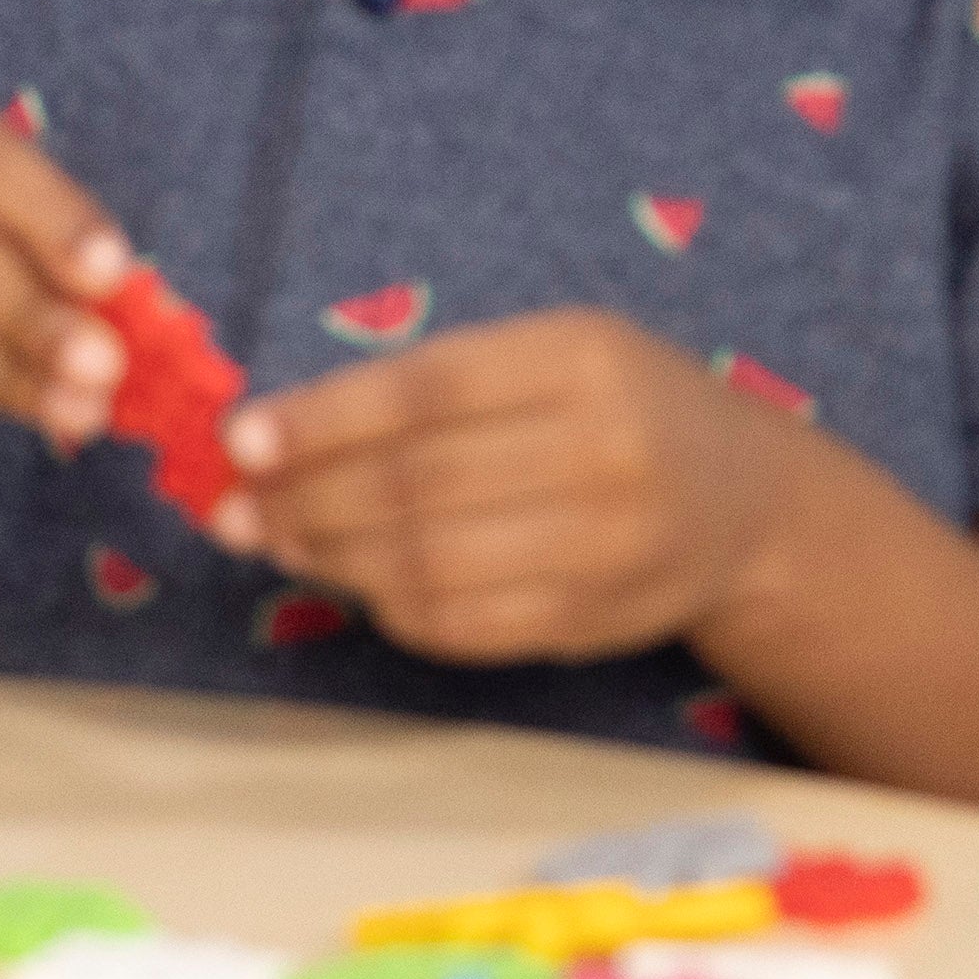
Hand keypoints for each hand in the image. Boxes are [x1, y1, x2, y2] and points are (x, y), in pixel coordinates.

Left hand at [215, 308, 813, 661]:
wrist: (742, 501)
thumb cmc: (608, 407)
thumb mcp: (541, 354)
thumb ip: (424, 385)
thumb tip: (274, 436)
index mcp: (581, 360)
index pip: (425, 391)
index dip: (321, 420)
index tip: (240, 440)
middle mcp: (605, 452)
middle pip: (419, 484)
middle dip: (306, 499)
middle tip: (237, 506)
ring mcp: (607, 546)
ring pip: (432, 563)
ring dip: (333, 558)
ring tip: (277, 540)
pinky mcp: (594, 620)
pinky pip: (464, 624)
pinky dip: (389, 606)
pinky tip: (353, 580)